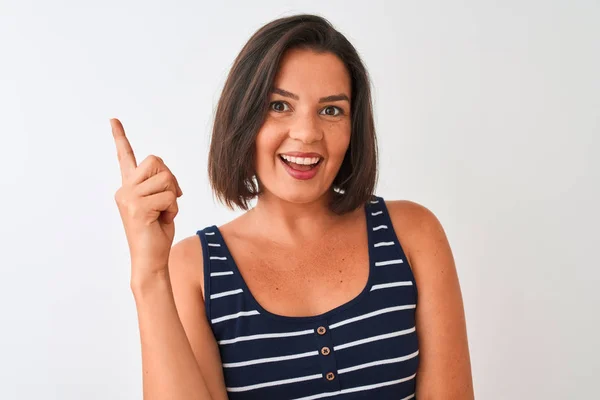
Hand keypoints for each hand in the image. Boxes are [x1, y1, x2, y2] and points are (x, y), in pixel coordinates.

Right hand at [111, 118, 182, 282]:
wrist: (151, 260)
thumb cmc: (157, 233)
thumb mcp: (161, 202)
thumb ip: (159, 184)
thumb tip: (166, 174)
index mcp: (129, 187)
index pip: (125, 157)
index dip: (120, 137)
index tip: (113, 120)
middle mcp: (124, 189)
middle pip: (157, 162)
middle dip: (170, 179)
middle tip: (169, 200)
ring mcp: (128, 197)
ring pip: (165, 179)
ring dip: (173, 197)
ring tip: (163, 213)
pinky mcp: (136, 207)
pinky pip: (168, 196)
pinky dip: (173, 209)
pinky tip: (162, 220)